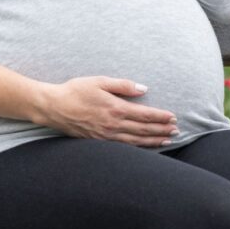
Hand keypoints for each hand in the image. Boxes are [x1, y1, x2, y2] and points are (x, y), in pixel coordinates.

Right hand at [40, 76, 178, 145]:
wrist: (53, 107)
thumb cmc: (76, 91)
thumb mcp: (100, 81)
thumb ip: (123, 85)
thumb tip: (144, 89)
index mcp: (115, 108)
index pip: (144, 115)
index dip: (160, 117)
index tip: (173, 118)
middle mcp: (113, 124)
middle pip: (143, 130)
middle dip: (161, 130)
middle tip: (177, 131)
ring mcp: (106, 135)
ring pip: (135, 141)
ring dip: (153, 141)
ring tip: (167, 140)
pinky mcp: (98, 141)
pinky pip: (123, 146)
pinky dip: (137, 147)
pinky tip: (145, 146)